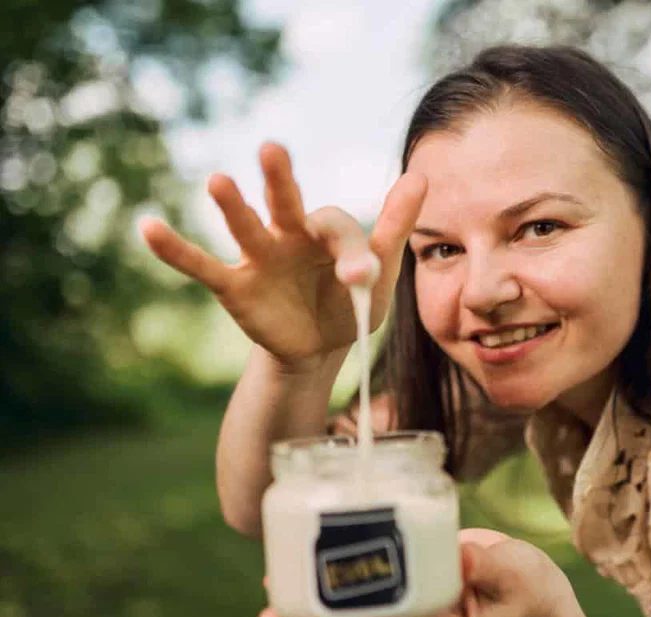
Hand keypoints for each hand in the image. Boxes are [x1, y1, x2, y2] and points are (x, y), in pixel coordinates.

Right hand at [138, 142, 427, 372]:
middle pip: (286, 201)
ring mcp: (259, 256)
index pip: (340, 232)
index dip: (351, 254)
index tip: (360, 278)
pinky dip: (175, 249)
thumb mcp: (380, 274)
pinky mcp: (234, 285)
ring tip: (218, 181)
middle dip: (280, 178)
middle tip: (273, 149)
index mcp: (328, 230)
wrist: (320, 349)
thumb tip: (419, 176)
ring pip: (244, 225)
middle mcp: (289, 232)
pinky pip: (201, 265)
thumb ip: (394, 228)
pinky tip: (147, 227)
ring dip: (231, 205)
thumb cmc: (351, 303)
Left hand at [258, 528, 572, 616]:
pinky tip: (302, 560)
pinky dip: (331, 579)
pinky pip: (358, 589)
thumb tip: (462, 557)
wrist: (518, 574)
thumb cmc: (522, 581)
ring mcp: (403, 613)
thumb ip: (489, 569)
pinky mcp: (397, 588)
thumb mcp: (514, 576)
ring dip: (310, 609)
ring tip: (270, 589)